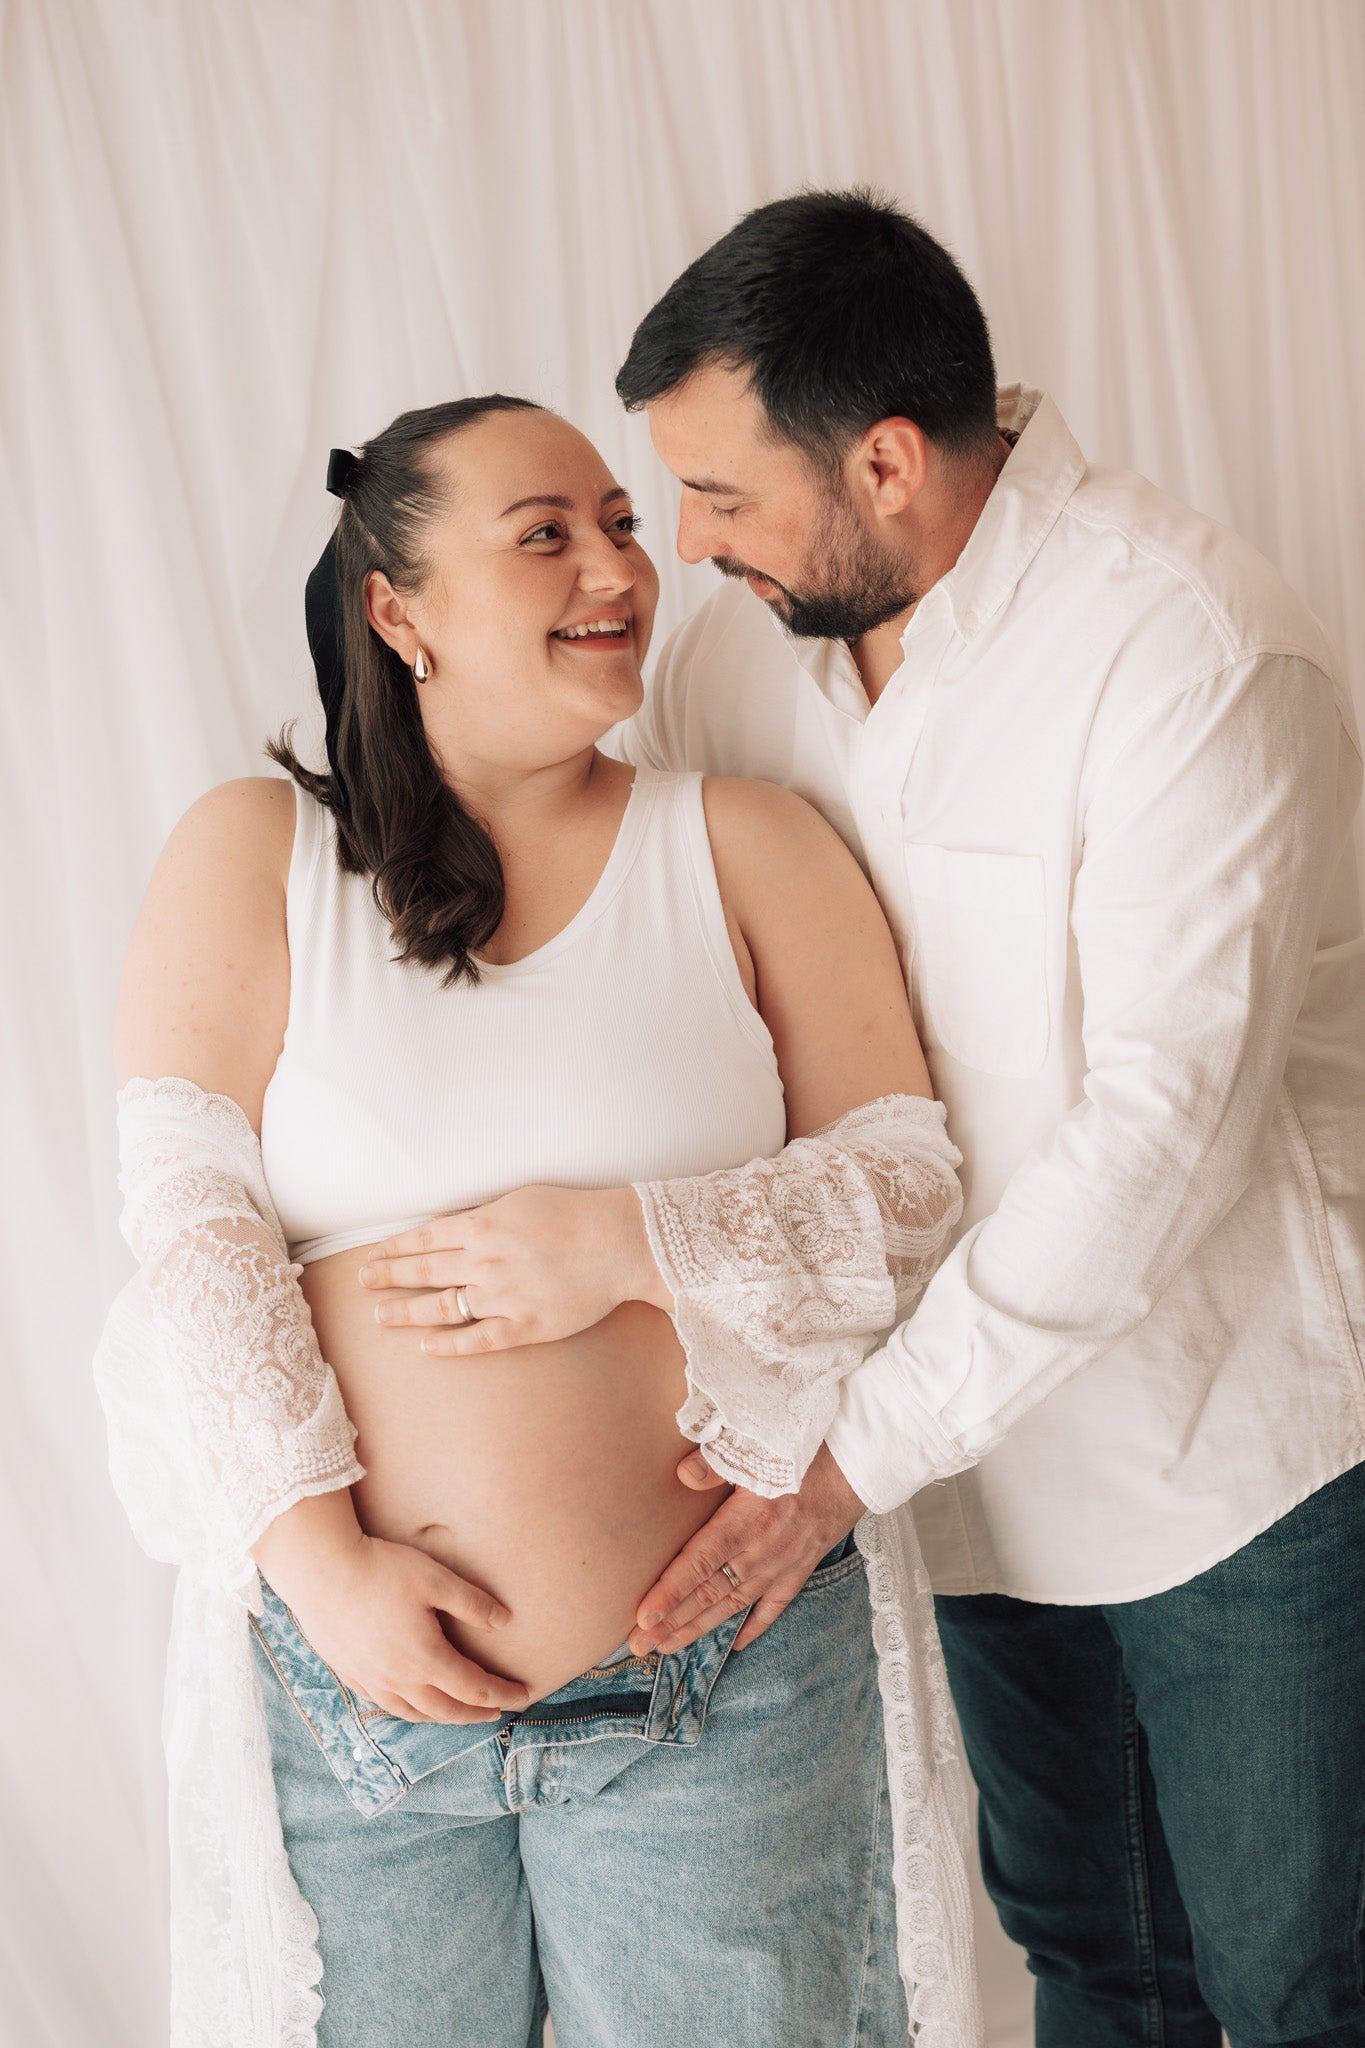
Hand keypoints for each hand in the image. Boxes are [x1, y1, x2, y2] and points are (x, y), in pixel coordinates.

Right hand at [256, 1499, 530, 1723]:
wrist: (321, 1572)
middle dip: (475, 1713)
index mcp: (425, 1658)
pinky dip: (408, 1710)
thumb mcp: (436, 1579)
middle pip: (446, 1710)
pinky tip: (411, 1701)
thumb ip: (473, 1603)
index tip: (524, 1695)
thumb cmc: (381, 1570)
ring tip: (458, 1712)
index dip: (502, 1693)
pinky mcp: (350, 1673)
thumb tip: (506, 1621)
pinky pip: (386, 1705)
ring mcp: (371, 1680)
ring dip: (442, 1717)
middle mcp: (399, 1679)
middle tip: (497, 1711)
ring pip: (414, 1713)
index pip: (474, 1687)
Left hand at [357, 1185, 671, 1354]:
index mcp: (483, 1227)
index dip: (395, 1248)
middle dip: (388, 1276)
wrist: (621, 1243)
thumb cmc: (576, 1214)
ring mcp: (501, 1297)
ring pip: (441, 1308)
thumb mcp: (521, 1200)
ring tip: (381, 1315)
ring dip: (407, 1312)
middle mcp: (484, 1262)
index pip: (425, 1239)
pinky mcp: (523, 1325)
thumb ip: (484, 1215)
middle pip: (424, 1271)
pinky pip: (477, 1340)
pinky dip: (449, 1344)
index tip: (372, 1255)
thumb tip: (452, 1225)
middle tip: (363, 1282)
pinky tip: (427, 1346)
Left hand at [628, 1443, 866, 1656]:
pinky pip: (774, 1606)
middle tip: (638, 1645)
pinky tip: (736, 1645)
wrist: (858, 1467)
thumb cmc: (807, 1454)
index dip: (669, 1594)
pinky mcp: (801, 1568)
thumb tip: (682, 1474)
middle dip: (672, 1622)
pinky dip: (754, 1627)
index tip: (643, 1618)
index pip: (698, 1565)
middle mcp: (760, 1553)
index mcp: (745, 1523)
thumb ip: (717, 1463)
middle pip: (708, 1594)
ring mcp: (781, 1566)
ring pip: (733, 1605)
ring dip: (699, 1628)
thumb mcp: (760, 1449)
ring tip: (668, 1648)